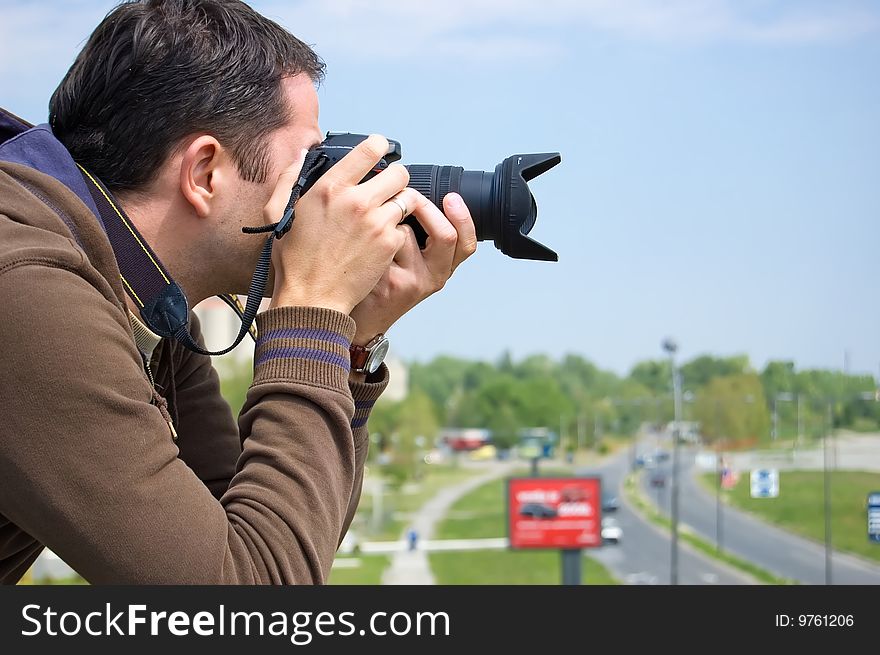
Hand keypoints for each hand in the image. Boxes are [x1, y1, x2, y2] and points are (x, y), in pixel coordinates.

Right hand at [265, 135, 415, 314]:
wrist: (312, 298)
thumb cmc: (293, 259)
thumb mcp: (278, 213)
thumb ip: (289, 178)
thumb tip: (302, 153)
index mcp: (330, 188)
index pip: (370, 150)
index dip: (379, 147)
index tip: (380, 150)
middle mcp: (357, 201)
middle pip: (399, 172)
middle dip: (394, 179)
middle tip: (386, 189)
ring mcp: (376, 223)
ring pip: (406, 199)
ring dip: (398, 205)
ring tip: (384, 216)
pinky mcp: (389, 244)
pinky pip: (404, 227)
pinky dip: (396, 232)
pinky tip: (380, 241)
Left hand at [349, 191, 477, 346]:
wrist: (361, 318)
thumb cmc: (385, 286)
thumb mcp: (414, 268)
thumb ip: (426, 242)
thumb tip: (422, 198)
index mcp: (441, 271)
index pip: (466, 243)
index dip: (463, 218)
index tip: (452, 197)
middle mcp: (431, 279)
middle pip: (446, 235)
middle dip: (426, 206)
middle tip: (408, 195)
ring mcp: (409, 281)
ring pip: (405, 232)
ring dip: (388, 222)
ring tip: (376, 233)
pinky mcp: (386, 281)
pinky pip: (380, 241)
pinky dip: (369, 234)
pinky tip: (361, 246)